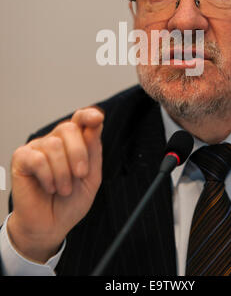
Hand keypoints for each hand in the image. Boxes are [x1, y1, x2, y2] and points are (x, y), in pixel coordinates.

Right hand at [7, 107, 103, 262]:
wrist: (50, 226)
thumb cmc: (70, 202)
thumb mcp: (91, 177)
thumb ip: (93, 150)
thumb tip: (95, 124)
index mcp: (74, 142)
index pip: (80, 119)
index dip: (88, 115)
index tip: (96, 118)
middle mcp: (55, 140)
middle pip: (68, 128)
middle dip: (78, 154)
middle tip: (80, 175)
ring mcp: (38, 148)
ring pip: (54, 145)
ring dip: (63, 173)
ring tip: (63, 189)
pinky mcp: (22, 158)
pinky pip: (38, 159)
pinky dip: (48, 176)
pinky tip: (49, 187)